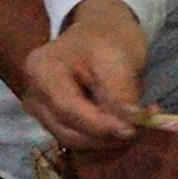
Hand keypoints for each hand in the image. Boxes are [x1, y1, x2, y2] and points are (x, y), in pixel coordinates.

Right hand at [21, 0, 149, 150]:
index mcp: (41, 72)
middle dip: (108, 136)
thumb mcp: (118, 58)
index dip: (101, 126)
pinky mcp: (56, 125)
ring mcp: (42, 114)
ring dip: (110, 140)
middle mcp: (34, 97)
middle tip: (143, 123)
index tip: (133, 130)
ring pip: (78, 144)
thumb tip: (127, 130)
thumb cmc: (108, 39)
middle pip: (70, 133)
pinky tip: (124, 122)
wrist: (102, 34)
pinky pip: (83, 143)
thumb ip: (120, 95)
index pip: (68, 111)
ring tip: (137, 119)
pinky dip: (107, 140)